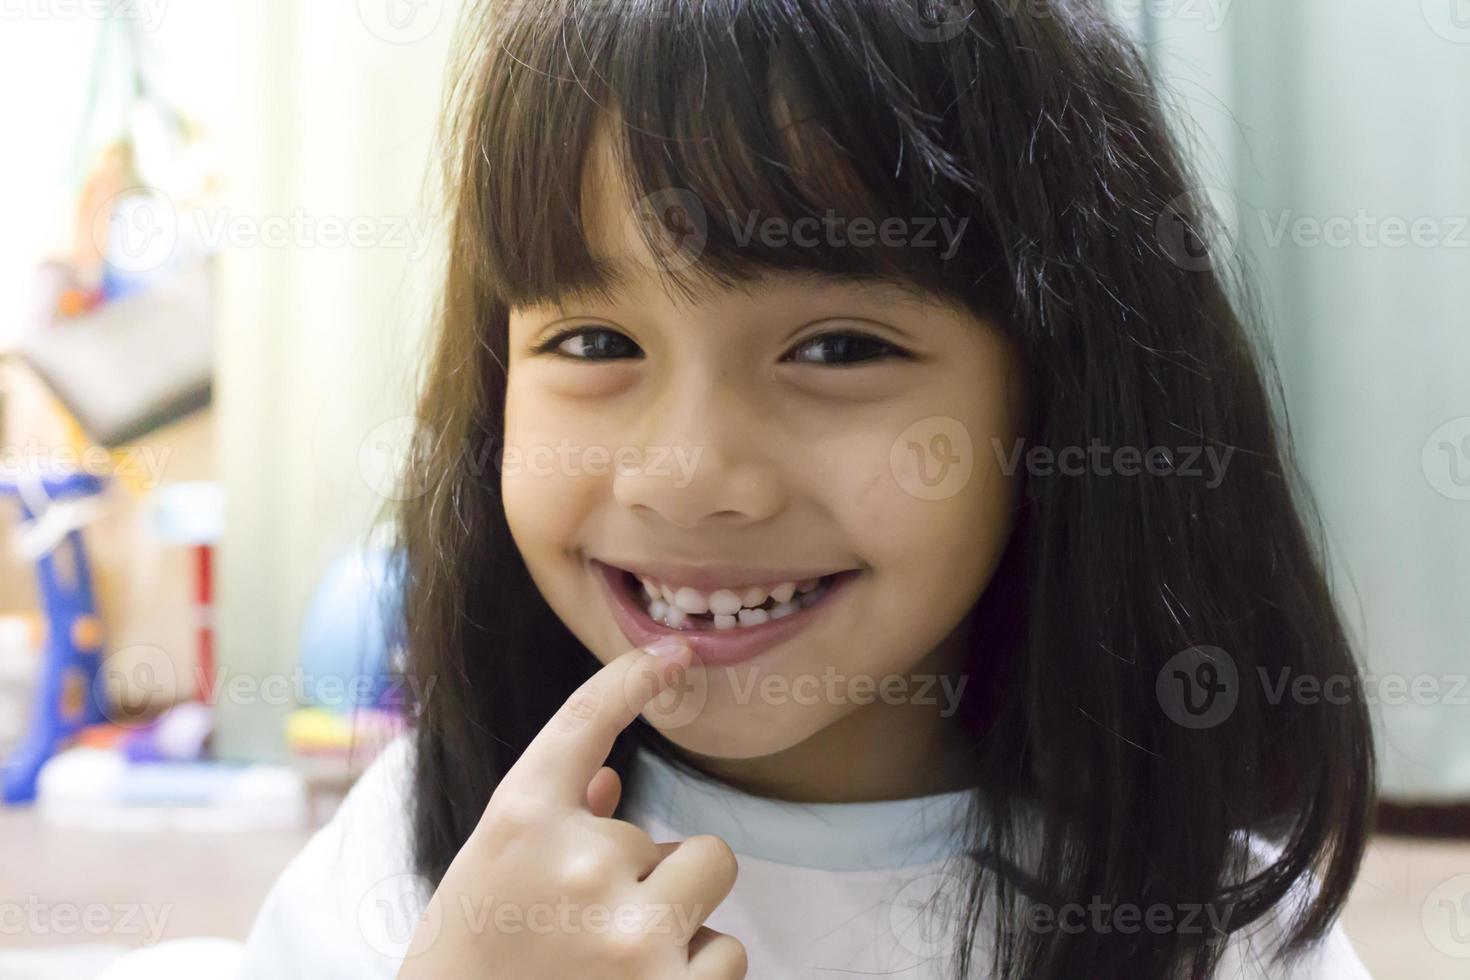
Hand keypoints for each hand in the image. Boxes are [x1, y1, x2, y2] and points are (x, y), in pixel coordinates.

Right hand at [396, 639, 746, 978]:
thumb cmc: (471, 961)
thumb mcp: (492, 875)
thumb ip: (556, 819)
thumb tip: (616, 780)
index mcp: (519, 820)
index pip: (583, 722)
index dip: (629, 679)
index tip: (669, 655)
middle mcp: (580, 862)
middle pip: (680, 835)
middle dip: (654, 876)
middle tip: (591, 928)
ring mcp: (632, 934)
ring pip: (710, 882)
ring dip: (681, 921)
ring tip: (616, 963)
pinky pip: (728, 954)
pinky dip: (696, 974)